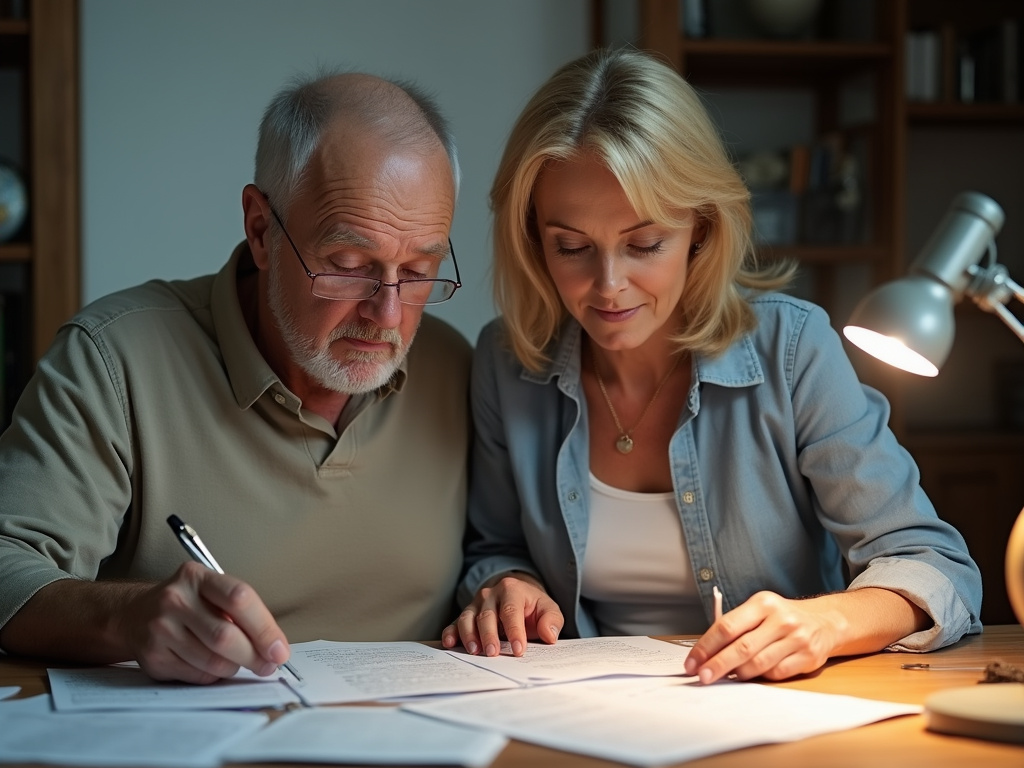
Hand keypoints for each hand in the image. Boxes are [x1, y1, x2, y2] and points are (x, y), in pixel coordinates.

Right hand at [119, 562, 290, 683]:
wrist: (134, 615)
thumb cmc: (188, 604)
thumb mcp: (212, 592)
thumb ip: (242, 612)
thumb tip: (274, 647)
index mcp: (197, 577)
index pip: (239, 598)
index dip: (264, 628)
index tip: (280, 649)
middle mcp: (175, 599)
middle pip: (225, 636)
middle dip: (254, 656)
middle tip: (268, 665)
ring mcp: (160, 628)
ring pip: (212, 661)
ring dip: (234, 667)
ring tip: (237, 662)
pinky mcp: (152, 656)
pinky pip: (196, 675)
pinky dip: (213, 675)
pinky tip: (212, 666)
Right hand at [441, 573, 562, 656]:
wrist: (516, 594)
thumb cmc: (532, 606)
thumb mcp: (548, 609)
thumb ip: (552, 620)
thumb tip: (549, 636)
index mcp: (512, 590)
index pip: (511, 610)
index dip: (514, 631)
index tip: (518, 650)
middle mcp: (490, 594)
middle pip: (486, 615)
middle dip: (489, 635)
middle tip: (493, 654)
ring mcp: (476, 604)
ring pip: (467, 618)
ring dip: (469, 635)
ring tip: (474, 652)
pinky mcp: (467, 614)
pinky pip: (455, 622)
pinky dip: (450, 632)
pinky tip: (450, 643)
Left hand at [683, 591, 845, 683]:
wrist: (824, 621)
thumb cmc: (780, 617)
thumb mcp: (758, 610)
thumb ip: (735, 626)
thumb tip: (705, 653)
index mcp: (762, 603)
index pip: (727, 627)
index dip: (706, 647)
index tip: (692, 662)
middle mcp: (781, 619)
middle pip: (741, 648)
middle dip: (718, 665)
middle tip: (702, 677)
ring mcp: (796, 639)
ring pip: (758, 664)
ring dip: (738, 674)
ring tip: (726, 676)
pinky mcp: (808, 657)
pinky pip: (776, 674)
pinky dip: (760, 677)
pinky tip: (752, 675)